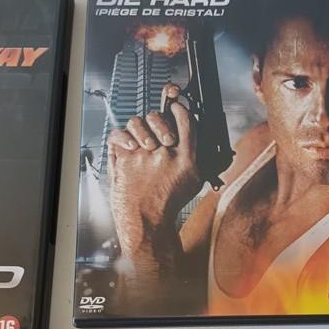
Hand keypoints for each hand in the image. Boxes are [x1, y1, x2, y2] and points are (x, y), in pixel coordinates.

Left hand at [108, 84, 201, 256]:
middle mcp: (164, 153)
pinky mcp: (124, 160)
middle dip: (157, 117)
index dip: (179, 107)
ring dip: (140, 126)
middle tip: (157, 122)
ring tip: (143, 138)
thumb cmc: (168, 205)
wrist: (147, 223)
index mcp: (185, 158)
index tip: (175, 105)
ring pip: (137, 122)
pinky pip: (119, 135)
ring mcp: (142, 155)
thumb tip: (209, 145)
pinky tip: (128, 143)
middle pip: (159, 117)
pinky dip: (121, 136)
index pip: (185, 119)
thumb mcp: (194, 182)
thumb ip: (200, 159)